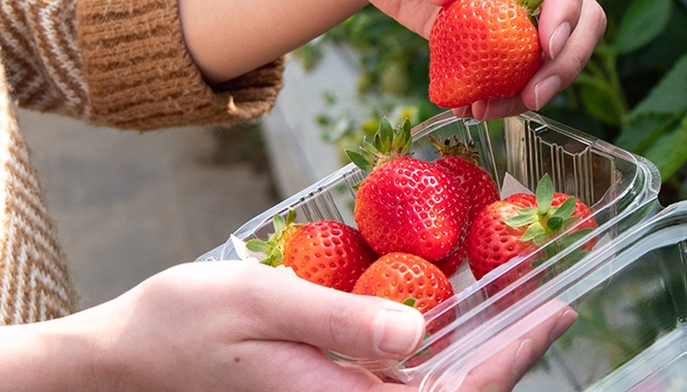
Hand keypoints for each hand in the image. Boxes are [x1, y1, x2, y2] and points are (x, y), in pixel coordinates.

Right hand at [0, 261, 573, 391]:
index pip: (456, 390)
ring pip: (431, 384)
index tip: (556, 312)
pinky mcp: (328, 389)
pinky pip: (399, 373)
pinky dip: (438, 344)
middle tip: (550, 303)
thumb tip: (417, 331)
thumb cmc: (187, 326)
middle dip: (509, 353)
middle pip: (454, 391)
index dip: (514, 355)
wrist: (129, 358)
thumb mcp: (263, 306)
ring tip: (517, 304)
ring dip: (479, 349)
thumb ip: (340, 320)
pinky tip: (449, 312)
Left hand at [336, 0, 605, 119]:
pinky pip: (508, 68)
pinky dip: (496, 92)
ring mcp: (513, 4)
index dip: (566, 3)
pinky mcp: (488, 34)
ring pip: (550, 51)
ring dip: (531, 85)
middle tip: (533, 95)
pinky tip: (468, 107)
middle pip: (579, 14)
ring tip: (487, 110)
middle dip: (564, 59)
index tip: (548, 44)